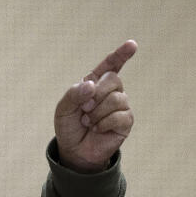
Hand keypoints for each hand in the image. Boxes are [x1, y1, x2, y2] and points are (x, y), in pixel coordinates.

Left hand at [54, 40, 135, 172]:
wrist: (75, 151)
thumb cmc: (69, 127)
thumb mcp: (63, 108)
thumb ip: (73, 93)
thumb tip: (91, 86)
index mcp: (95, 83)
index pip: (111, 64)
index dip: (121, 54)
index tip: (132, 45)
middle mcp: (111, 91)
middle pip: (114, 79)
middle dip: (96, 94)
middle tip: (84, 109)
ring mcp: (121, 106)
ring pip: (117, 98)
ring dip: (97, 112)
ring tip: (89, 122)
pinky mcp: (126, 122)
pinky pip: (120, 116)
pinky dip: (104, 123)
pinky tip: (98, 129)